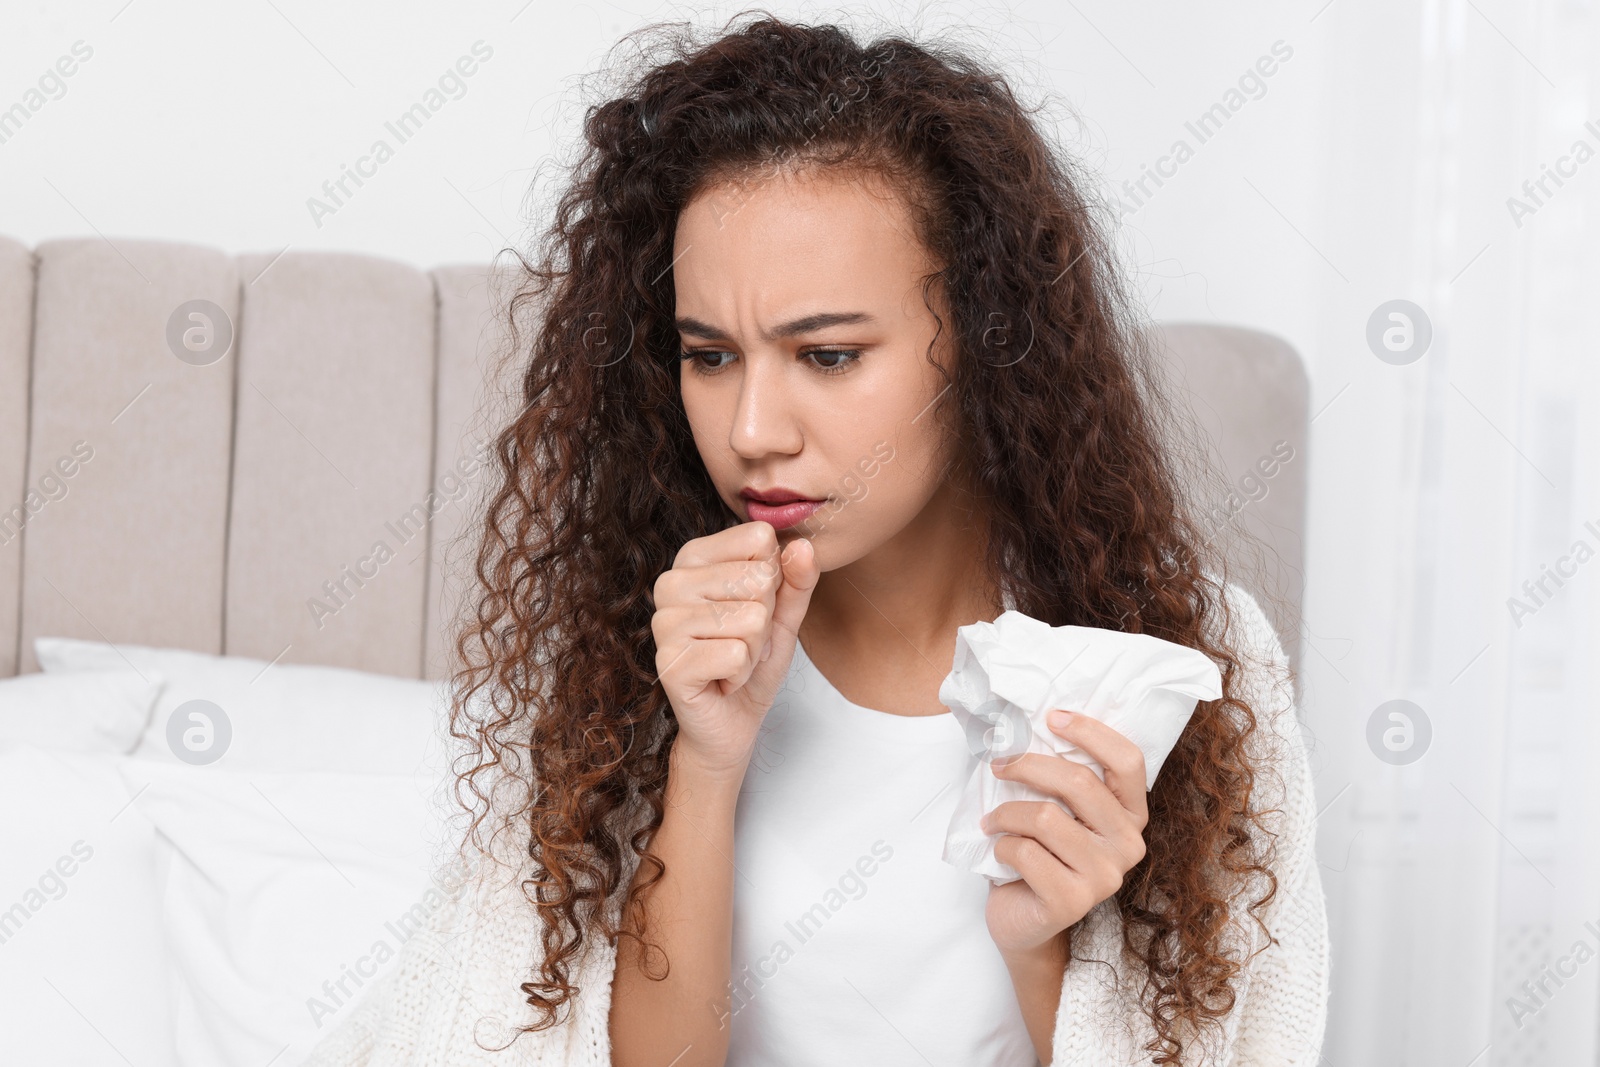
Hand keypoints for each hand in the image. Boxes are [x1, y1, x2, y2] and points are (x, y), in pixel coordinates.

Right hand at [651, 521, 819, 783]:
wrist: (732, 721)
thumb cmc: (752, 659)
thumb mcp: (783, 614)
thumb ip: (796, 578)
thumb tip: (803, 546)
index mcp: (693, 557)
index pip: (759, 539)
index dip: (773, 580)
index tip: (751, 606)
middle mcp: (670, 582)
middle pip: (758, 579)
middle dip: (764, 621)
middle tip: (743, 642)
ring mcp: (664, 622)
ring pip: (751, 619)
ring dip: (754, 650)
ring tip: (733, 661)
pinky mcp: (669, 661)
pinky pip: (735, 654)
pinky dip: (741, 673)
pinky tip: (722, 679)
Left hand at [980, 710, 1149, 958]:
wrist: (1023, 921)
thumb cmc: (1038, 855)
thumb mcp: (1057, 810)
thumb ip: (1059, 779)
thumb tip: (1023, 726)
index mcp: (1132, 815)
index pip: (1127, 760)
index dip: (1090, 731)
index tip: (1051, 717)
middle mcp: (1129, 845)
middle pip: (1078, 782)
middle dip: (1027, 765)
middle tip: (998, 766)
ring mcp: (1105, 877)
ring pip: (1046, 817)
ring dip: (1006, 813)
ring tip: (993, 821)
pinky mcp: (1073, 901)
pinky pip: (1026, 852)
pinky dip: (1002, 845)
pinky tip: (1001, 853)